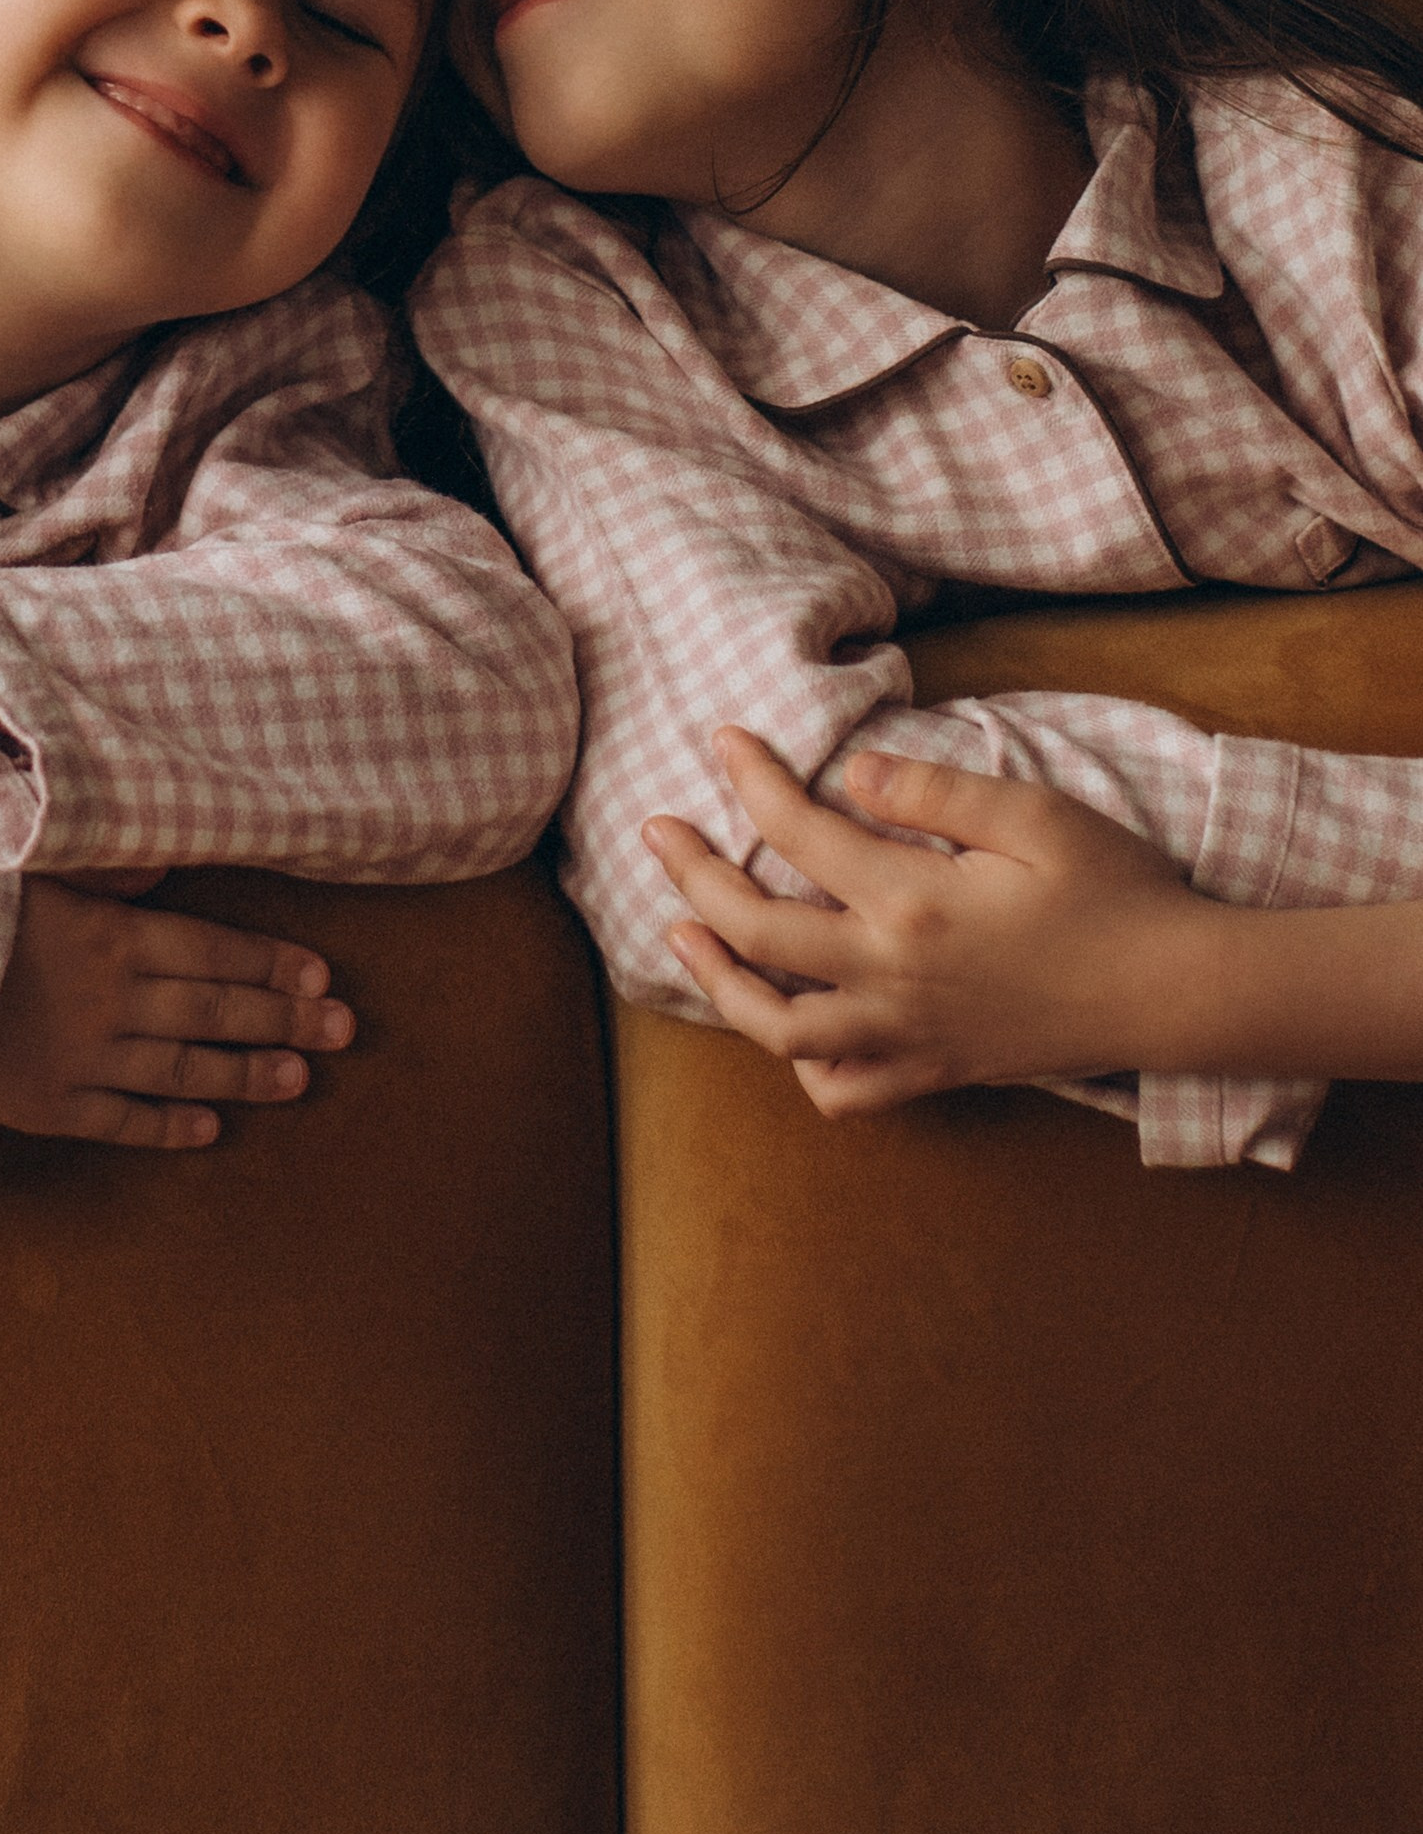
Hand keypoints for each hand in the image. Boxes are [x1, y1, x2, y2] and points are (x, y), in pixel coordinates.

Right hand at [0, 878, 356, 1147]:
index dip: (272, 966)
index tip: (322, 977)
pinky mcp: (46, 1107)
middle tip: (346, 1032)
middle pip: (216, 1013)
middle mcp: (112, 1002)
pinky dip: (169, 1124)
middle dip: (286, 1021)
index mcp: (111, 937)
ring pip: (183, 1070)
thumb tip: (162, 870)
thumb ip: (103, 873)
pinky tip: (208, 1129)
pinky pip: (122, 1120)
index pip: (214, 952)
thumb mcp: (28, 868)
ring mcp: (83, 1061)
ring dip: (246, 1075)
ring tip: (299, 1081)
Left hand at [643, 727, 1209, 1116]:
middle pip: (756, 932)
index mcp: (913, 903)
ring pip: (778, 1028)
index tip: (722, 741)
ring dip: (717, 981)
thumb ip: (934, 793)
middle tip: (657, 833)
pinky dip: (802, 1066)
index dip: (750, 781)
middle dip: (693, 876)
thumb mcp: (1034, 815)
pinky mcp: (936, 1070)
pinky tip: (787, 1028)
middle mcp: (893, 977)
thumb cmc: (1115, 890)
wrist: (1176, 990)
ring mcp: (909, 1034)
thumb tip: (850, 774)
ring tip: (682, 934)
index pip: (798, 833)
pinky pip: (845, 1091)